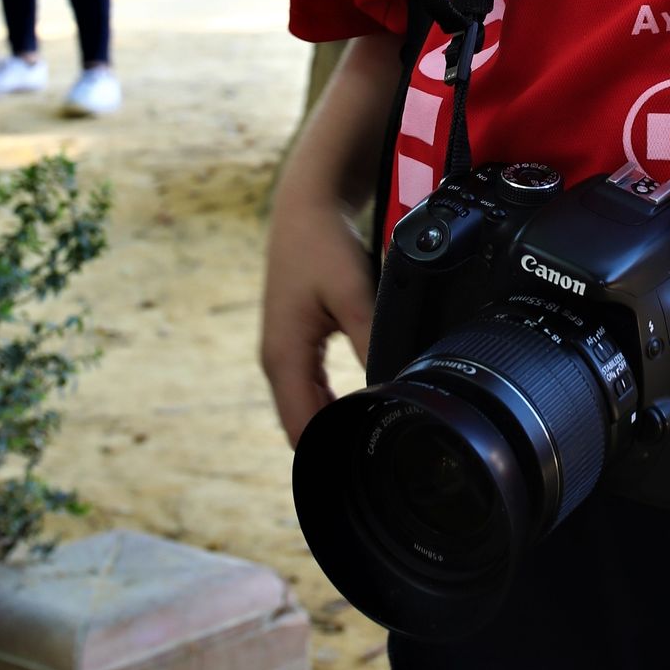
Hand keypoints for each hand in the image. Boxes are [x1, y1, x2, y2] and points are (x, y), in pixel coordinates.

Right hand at [260, 192, 376, 447]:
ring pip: (306, 405)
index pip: (301, 430)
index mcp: (283, 358)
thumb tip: (393, 386)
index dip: (330, 454)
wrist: (307, 204)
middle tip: (377, 456)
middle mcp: (277, 361)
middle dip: (334, 444)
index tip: (366, 465)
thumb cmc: (323, 244)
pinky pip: (309, 385)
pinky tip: (358, 402)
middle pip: (302, 424)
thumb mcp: (353, 292)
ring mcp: (283, 351)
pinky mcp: (294, 340)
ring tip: (373, 433)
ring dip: (333, 421)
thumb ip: (371, 341)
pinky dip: (330, 400)